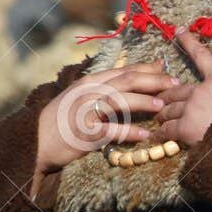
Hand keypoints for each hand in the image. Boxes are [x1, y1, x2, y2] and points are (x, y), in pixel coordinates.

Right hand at [33, 61, 175, 189]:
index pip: (124, 70)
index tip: (168, 68)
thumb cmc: (64, 121)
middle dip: (153, 80)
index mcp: (90, 82)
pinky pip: (110, 130)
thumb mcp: (83, 99)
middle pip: (125, 80)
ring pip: (118, 100)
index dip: (148, 68)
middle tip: (174, 84)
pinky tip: (145, 135)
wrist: (36, 142)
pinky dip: (129, 131)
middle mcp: (88, 92)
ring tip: (161, 106)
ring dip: (142, 102)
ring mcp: (85, 111)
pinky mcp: (84, 132)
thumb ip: (105, 90)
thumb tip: (132, 82)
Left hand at [155, 32, 211, 147]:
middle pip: (177, 90)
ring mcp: (190, 110)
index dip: (189, 43)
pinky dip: (161, 133)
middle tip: (161, 98)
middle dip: (169, 94)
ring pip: (169, 108)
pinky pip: (167, 129)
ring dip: (163, 113)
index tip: (177, 31)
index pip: (202, 57)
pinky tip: (155, 137)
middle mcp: (201, 92)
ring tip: (157, 117)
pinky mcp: (184, 129)